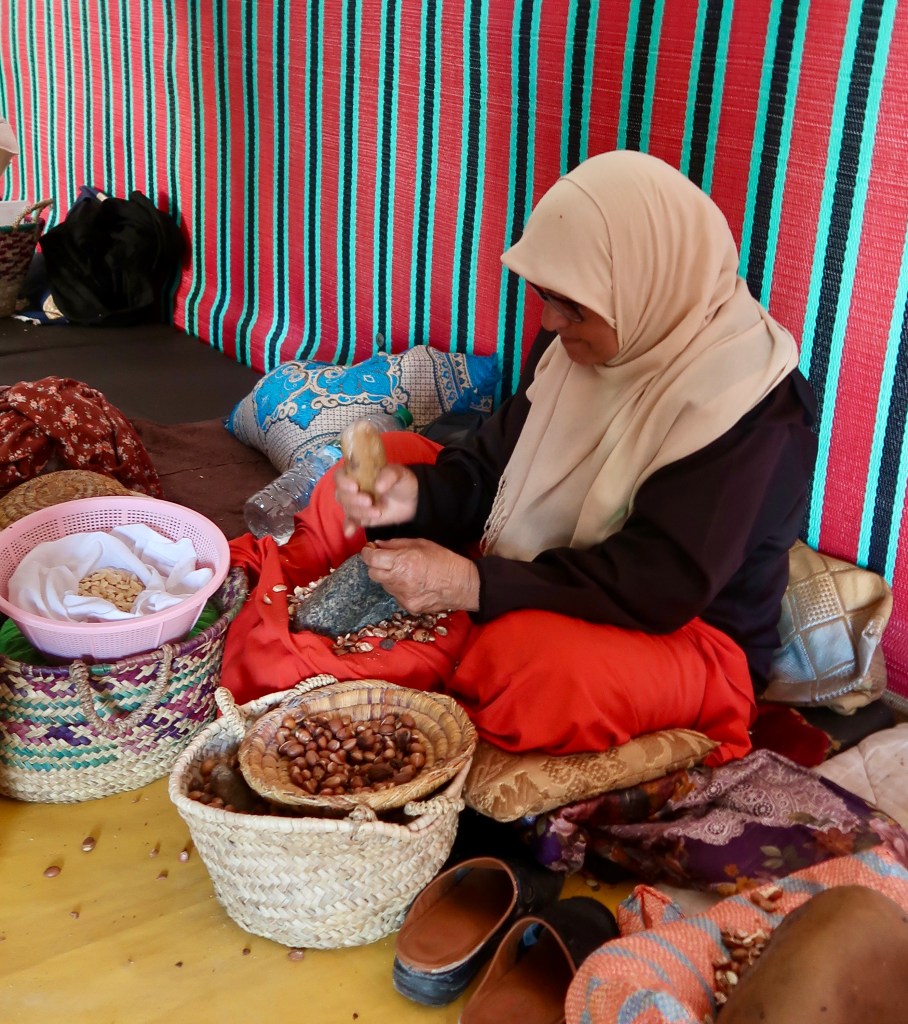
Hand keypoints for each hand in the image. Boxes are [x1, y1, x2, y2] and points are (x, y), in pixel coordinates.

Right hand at [335, 463, 417, 536]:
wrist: (412, 501)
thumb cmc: (402, 482)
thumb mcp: (399, 474)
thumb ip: (389, 476)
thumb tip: (377, 487)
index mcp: (358, 473)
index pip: (340, 476)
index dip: (343, 481)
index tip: (355, 487)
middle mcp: (352, 488)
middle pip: (341, 494)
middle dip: (353, 499)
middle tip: (370, 501)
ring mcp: (356, 504)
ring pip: (347, 508)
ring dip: (360, 512)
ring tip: (378, 512)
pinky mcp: (360, 517)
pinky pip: (350, 522)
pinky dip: (348, 527)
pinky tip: (350, 532)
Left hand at [361, 538, 479, 613]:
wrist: (463, 585)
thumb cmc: (445, 561)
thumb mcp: (421, 544)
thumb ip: (396, 544)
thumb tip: (379, 545)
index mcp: (403, 562)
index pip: (371, 559)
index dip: (367, 553)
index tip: (369, 549)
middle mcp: (400, 581)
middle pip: (373, 573)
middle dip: (375, 565)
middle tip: (385, 559)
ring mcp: (403, 596)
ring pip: (384, 585)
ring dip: (388, 577)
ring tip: (405, 572)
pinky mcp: (408, 607)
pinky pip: (395, 595)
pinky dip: (399, 588)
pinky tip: (413, 584)